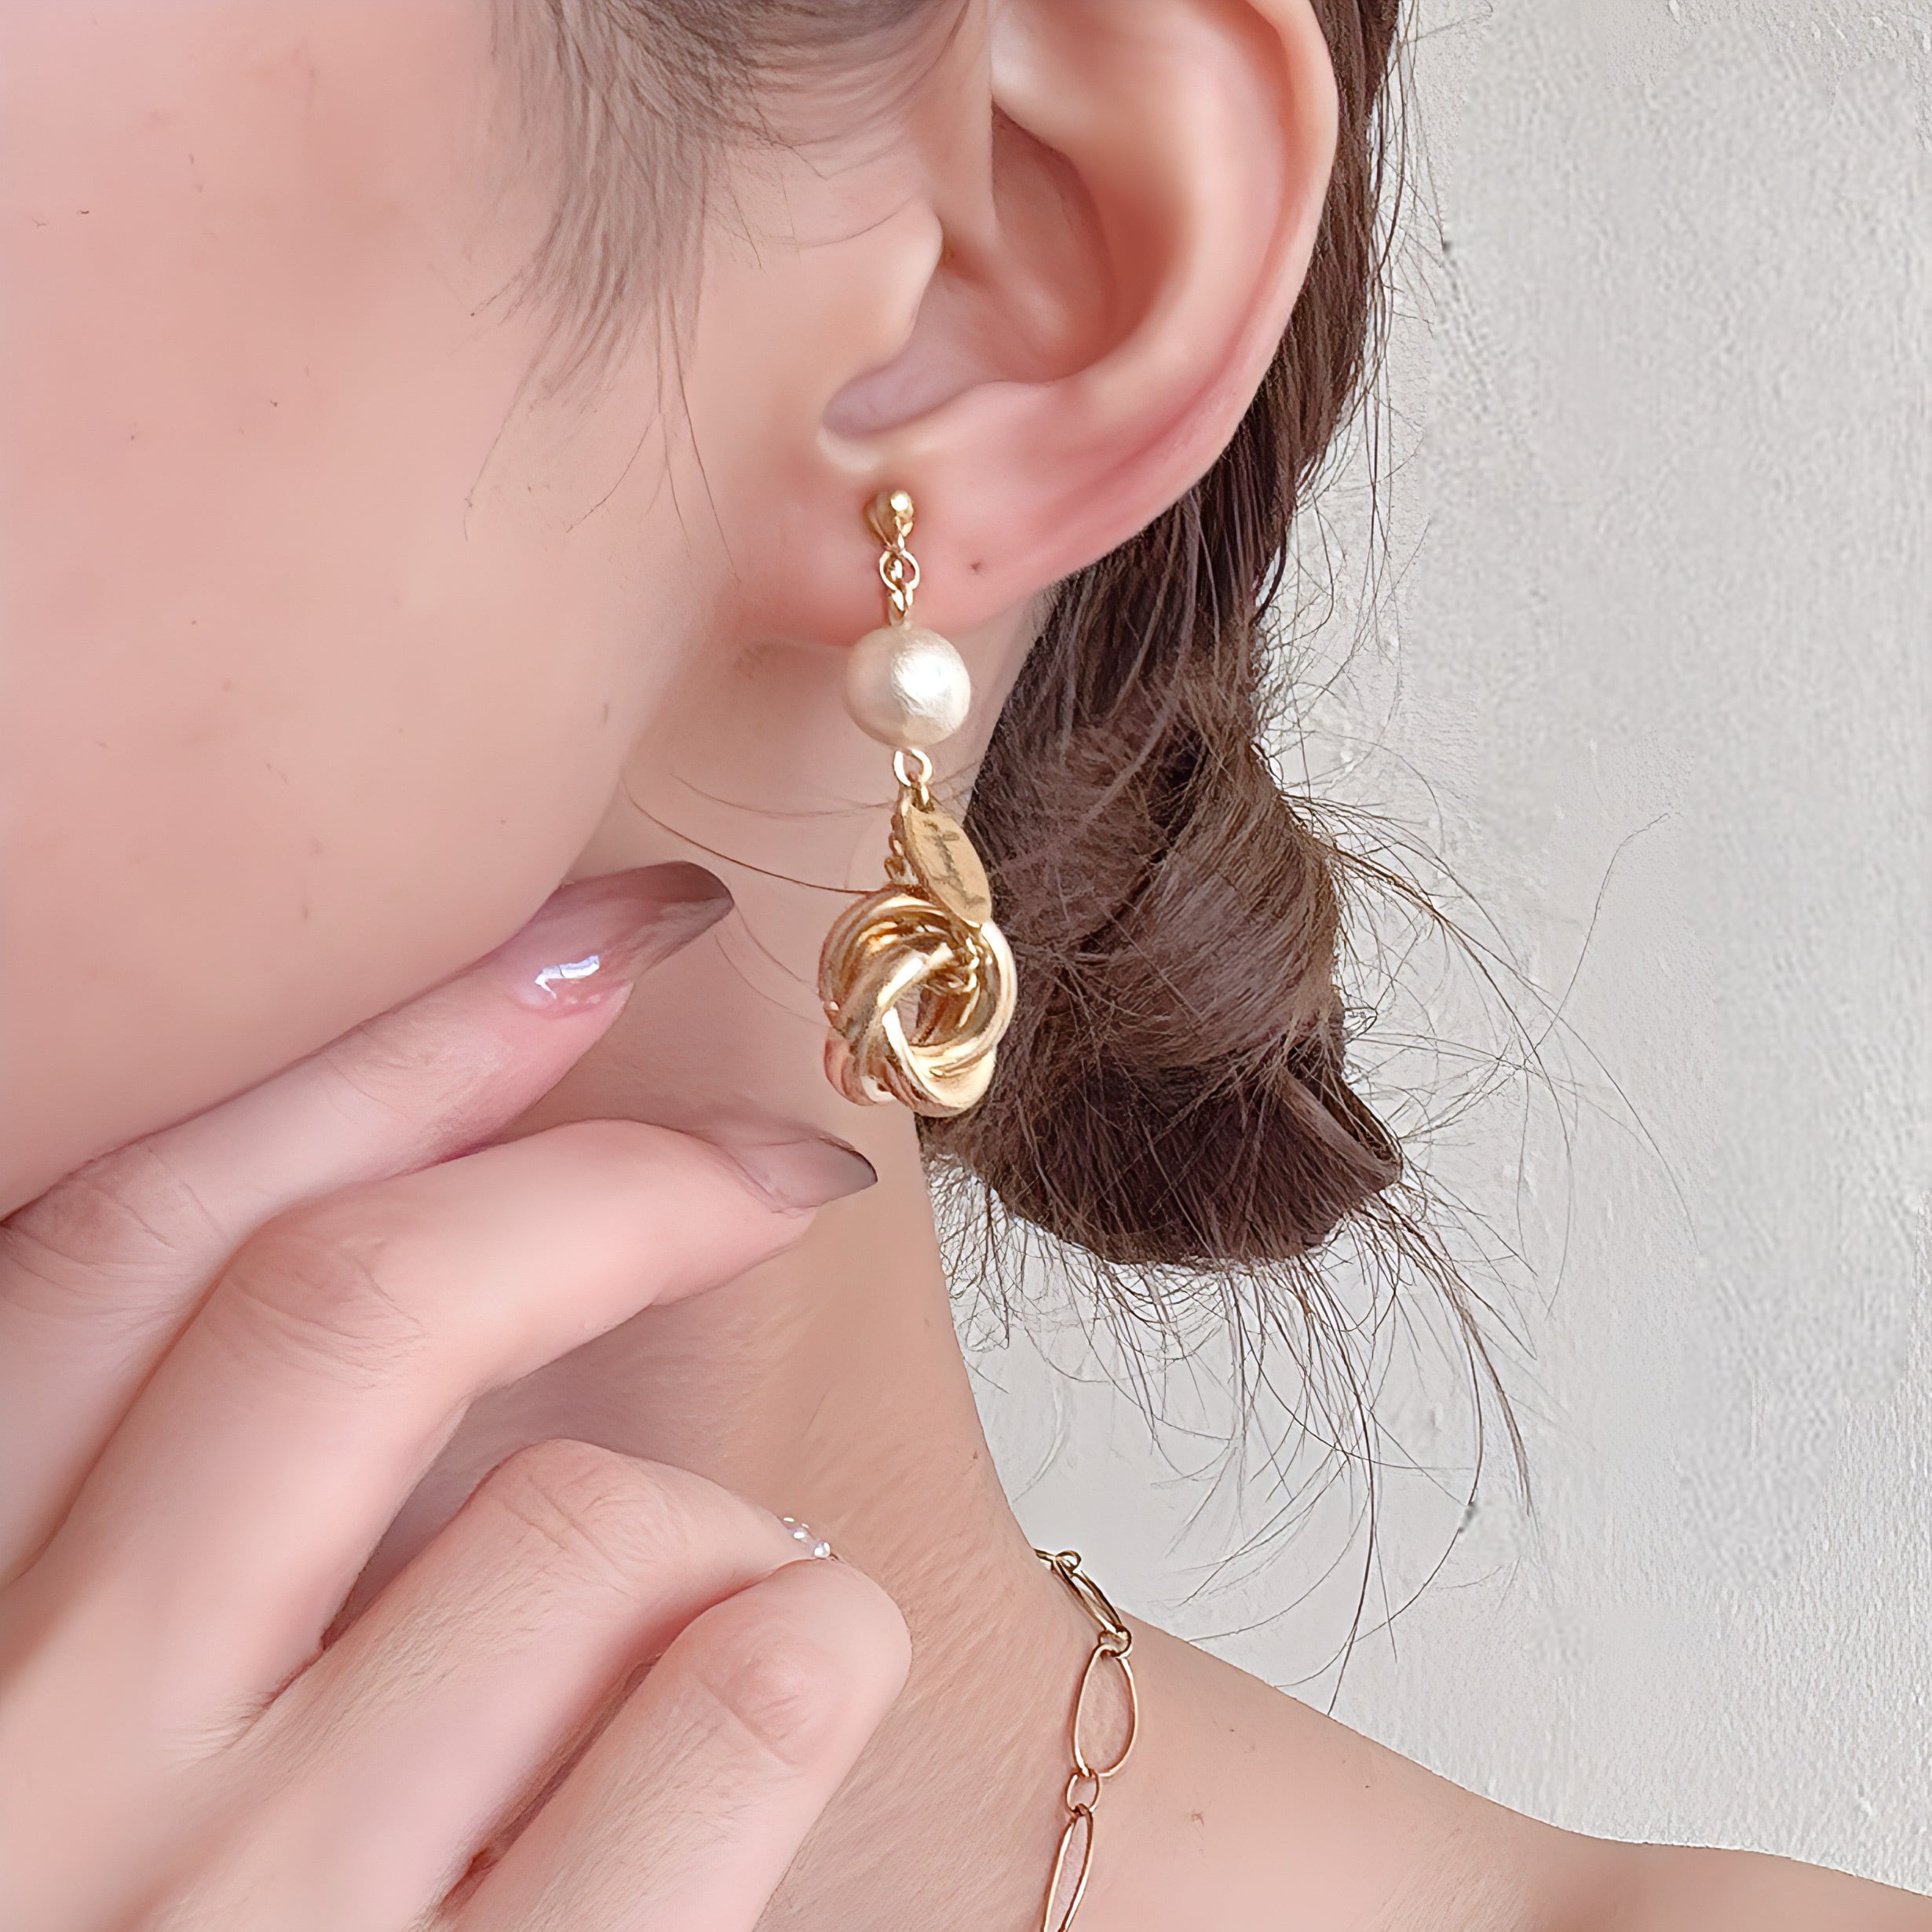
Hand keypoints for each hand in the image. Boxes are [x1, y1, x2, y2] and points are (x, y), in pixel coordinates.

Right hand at [0, 866, 905, 1930]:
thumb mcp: (55, 1746)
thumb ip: (141, 1545)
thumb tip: (394, 1252)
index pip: (126, 1240)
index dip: (388, 1049)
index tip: (602, 931)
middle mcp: (25, 1782)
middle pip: (350, 1316)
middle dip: (609, 1184)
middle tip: (780, 1164)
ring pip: (585, 1528)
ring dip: (728, 1516)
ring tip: (750, 1583)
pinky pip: (730, 1724)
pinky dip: (805, 1654)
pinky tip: (790, 1688)